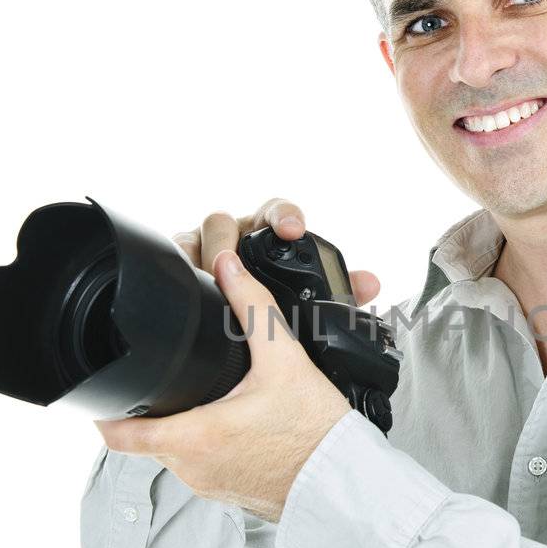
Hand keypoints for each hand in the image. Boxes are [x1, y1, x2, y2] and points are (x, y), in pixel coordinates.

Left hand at [93, 240, 354, 522]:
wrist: (346, 484)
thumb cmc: (318, 431)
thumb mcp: (286, 359)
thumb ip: (253, 307)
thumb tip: (227, 265)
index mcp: (195, 435)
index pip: (119, 433)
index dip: (103, 411)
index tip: (103, 391)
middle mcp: (193, 467)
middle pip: (145, 437)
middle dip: (149, 408)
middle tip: (161, 376)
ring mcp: (208, 484)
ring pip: (173, 452)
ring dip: (178, 426)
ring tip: (199, 395)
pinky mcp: (227, 493)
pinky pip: (200, 467)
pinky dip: (204, 445)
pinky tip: (229, 424)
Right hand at [172, 197, 380, 306]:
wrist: (241, 336)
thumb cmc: (276, 304)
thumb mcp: (308, 300)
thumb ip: (340, 290)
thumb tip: (370, 283)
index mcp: (269, 234)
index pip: (275, 211)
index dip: (284, 215)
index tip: (291, 229)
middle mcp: (236, 235)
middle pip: (225, 221)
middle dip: (230, 240)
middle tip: (232, 261)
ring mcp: (205, 247)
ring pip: (196, 236)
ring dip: (204, 255)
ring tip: (210, 276)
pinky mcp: (182, 261)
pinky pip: (175, 254)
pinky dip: (180, 266)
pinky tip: (185, 283)